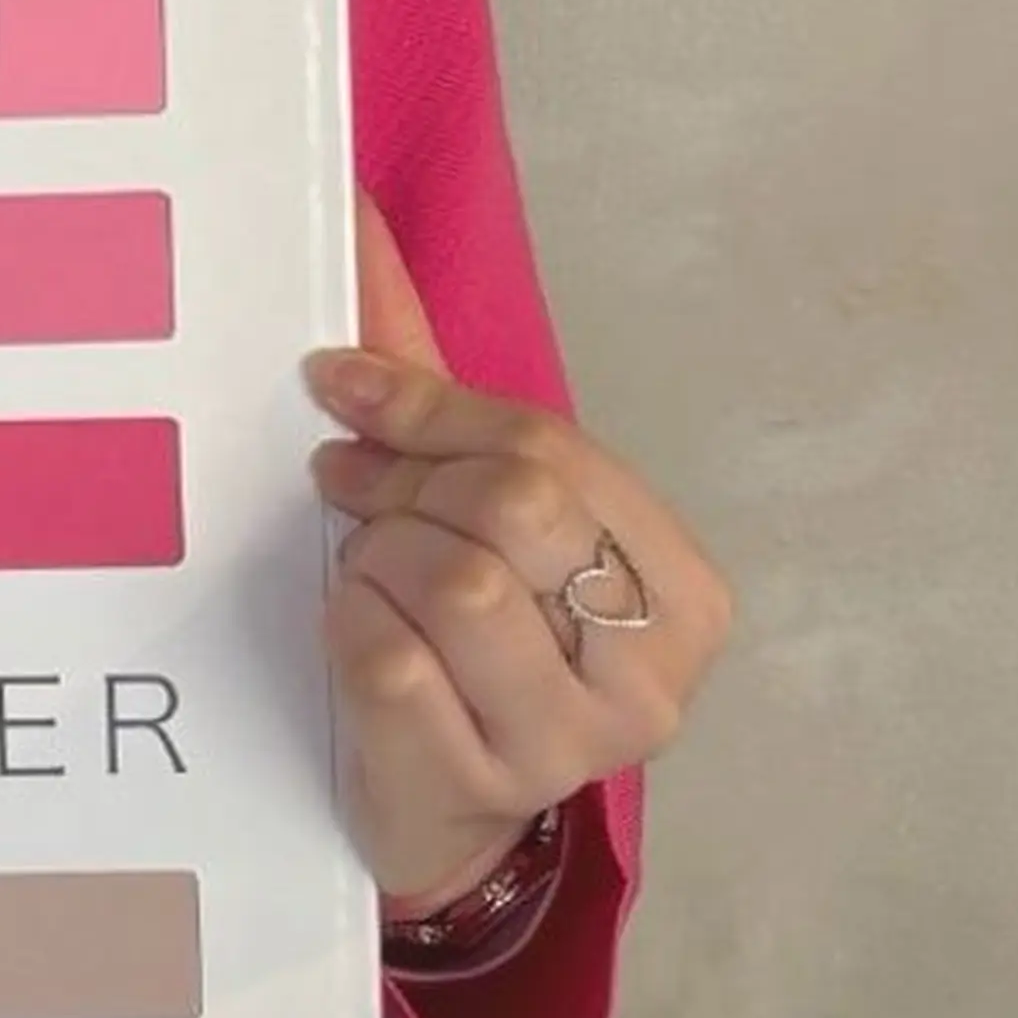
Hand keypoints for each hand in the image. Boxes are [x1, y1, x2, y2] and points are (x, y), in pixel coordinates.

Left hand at [305, 191, 731, 917]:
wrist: (441, 807)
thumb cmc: (461, 635)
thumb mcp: (467, 504)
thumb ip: (428, 375)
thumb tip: (348, 210)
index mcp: (678, 580)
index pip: (544, 446)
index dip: (425, 408)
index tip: (339, 390)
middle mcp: (654, 668)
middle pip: (509, 507)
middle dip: (402, 483)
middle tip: (346, 490)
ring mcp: (575, 741)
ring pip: (451, 582)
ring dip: (374, 560)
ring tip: (366, 573)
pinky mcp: (486, 788)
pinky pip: (389, 662)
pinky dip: (347, 628)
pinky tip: (352, 638)